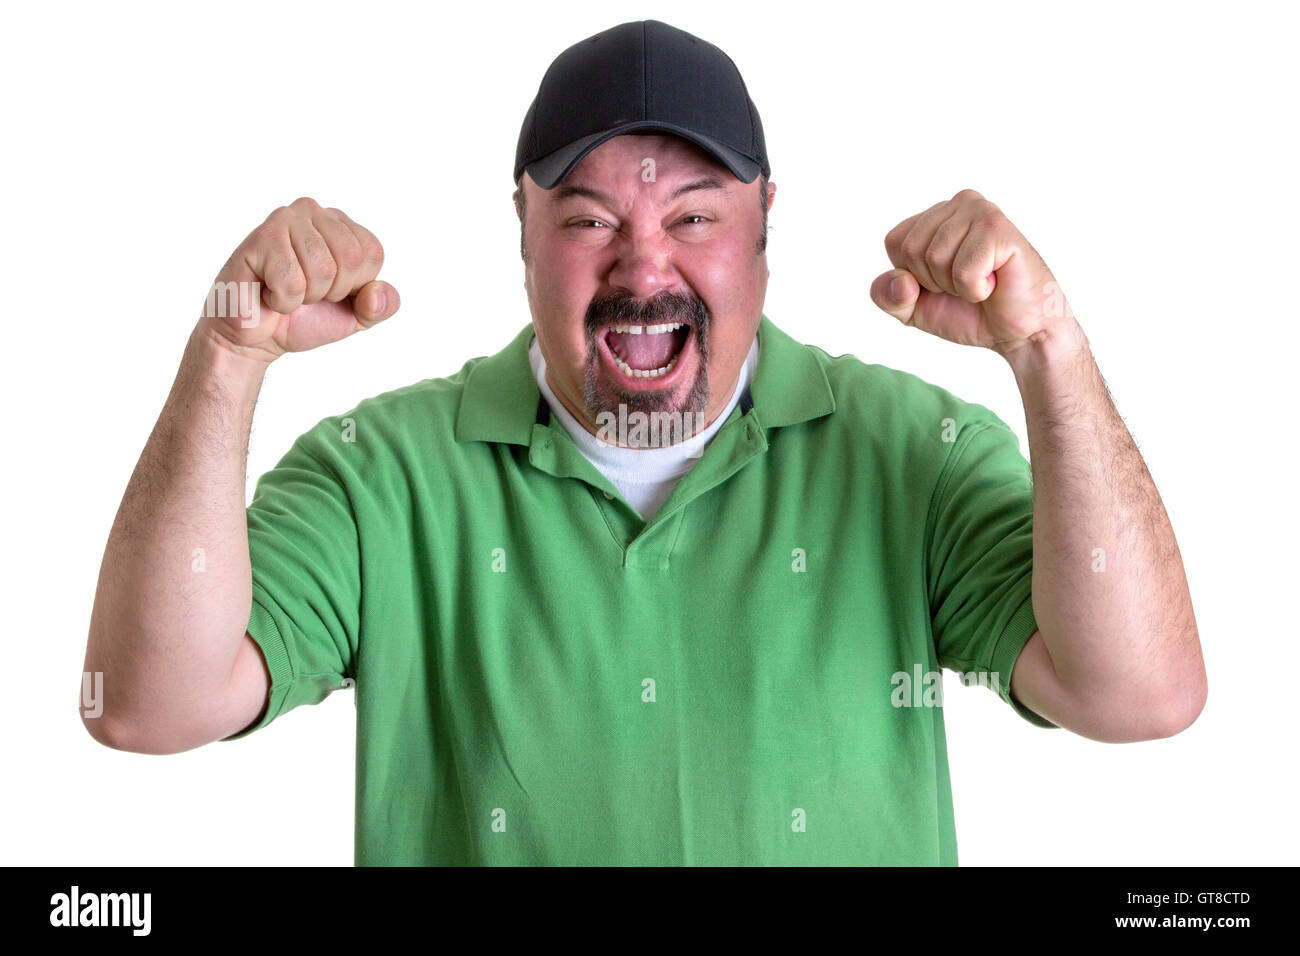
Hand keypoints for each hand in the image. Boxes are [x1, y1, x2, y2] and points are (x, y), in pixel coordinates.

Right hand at [198, 197, 399, 363]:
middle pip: (350, 259)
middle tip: (305, 293)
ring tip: (286, 290)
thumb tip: (377, 293)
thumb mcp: (355, 316)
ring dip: (305, 297)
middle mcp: (312, 211)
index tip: (329, 291)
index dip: (355, 286)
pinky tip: (267, 292)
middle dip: (331, 292)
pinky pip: (292, 282)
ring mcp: (284, 219)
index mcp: (340, 223)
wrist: (257, 338)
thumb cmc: (304, 319)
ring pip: (323, 270)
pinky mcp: (259, 238)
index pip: (372, 253)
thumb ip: (380, 306)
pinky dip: (283, 302)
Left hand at [869, 189, 1076, 359]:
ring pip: (934, 258)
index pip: (895, 242)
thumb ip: (888, 296)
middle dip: (935, 282)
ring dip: (957, 286)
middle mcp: (958, 204)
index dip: (913, 276)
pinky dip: (976, 289)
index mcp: (935, 216)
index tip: (944, 282)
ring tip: (984, 281)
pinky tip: (996, 283)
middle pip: (912, 249)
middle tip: (968, 283)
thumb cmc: (969, 313)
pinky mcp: (998, 228)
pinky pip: (963, 270)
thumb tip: (900, 281)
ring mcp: (980, 211)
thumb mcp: (913, 309)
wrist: (1019, 332)